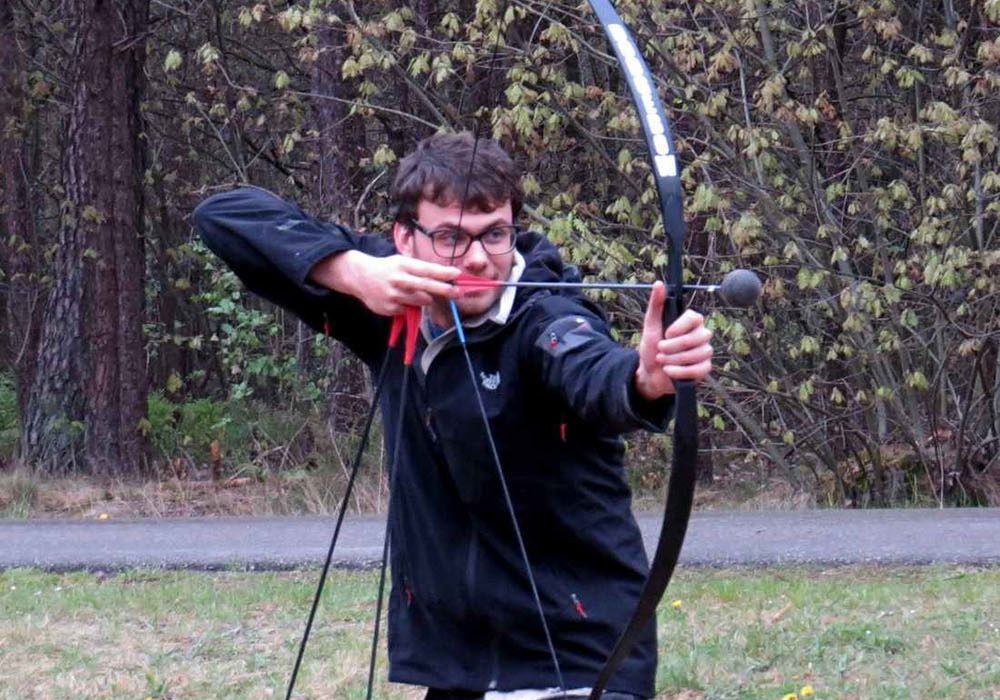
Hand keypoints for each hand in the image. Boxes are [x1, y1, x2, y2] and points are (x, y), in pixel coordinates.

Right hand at [311, 251, 460, 315]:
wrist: (360, 277)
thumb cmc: (388, 268)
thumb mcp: (402, 262)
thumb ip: (419, 270)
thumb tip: (444, 277)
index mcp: (403, 265)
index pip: (426, 269)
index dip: (442, 272)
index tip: (457, 274)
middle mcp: (398, 279)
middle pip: (425, 286)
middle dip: (444, 290)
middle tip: (458, 292)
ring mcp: (393, 295)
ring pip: (420, 301)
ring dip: (426, 299)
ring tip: (421, 294)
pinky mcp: (389, 308)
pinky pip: (408, 310)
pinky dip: (409, 306)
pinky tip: (400, 299)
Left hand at [634, 282, 713, 399]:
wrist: (650, 374)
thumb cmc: (652, 347)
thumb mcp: (650, 325)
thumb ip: (656, 305)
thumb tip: (659, 283)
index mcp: (690, 322)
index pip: (695, 317)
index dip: (679, 327)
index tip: (666, 333)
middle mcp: (701, 335)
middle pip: (695, 338)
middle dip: (672, 347)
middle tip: (659, 349)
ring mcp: (705, 352)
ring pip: (697, 355)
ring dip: (673, 360)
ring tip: (662, 360)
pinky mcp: (704, 369)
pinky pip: (699, 370)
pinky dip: (680, 372)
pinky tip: (669, 370)